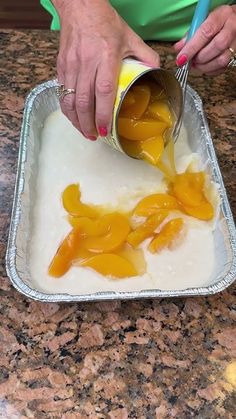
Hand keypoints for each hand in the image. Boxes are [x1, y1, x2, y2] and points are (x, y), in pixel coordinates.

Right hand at [53, 0, 159, 139]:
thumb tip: (156, 73)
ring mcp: (71, 66)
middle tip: (95, 136)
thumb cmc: (105, 22)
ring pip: (70, 100)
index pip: (103, 92)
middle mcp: (86, 63)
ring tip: (85, 131)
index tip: (106, 129)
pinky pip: (61, 93)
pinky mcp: (61, 66)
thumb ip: (146, 57)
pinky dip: (67, 109)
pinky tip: (74, 117)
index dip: (103, 114)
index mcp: (106, 57)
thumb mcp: (131, 37)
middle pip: (84, 101)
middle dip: (88, 124)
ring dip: (76, 120)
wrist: (80, 7)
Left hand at [174, 5, 235, 74]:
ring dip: (204, 67)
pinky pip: (223, 68)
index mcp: (222, 15)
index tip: (181, 58)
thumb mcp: (202, 22)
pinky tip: (203, 67)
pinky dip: (210, 71)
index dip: (192, 47)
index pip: (206, 32)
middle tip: (190, 61)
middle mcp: (232, 28)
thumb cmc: (215, 22)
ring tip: (195, 65)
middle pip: (217, 46)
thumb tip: (178, 49)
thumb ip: (190, 35)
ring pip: (222, 60)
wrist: (234, 23)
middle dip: (199, 58)